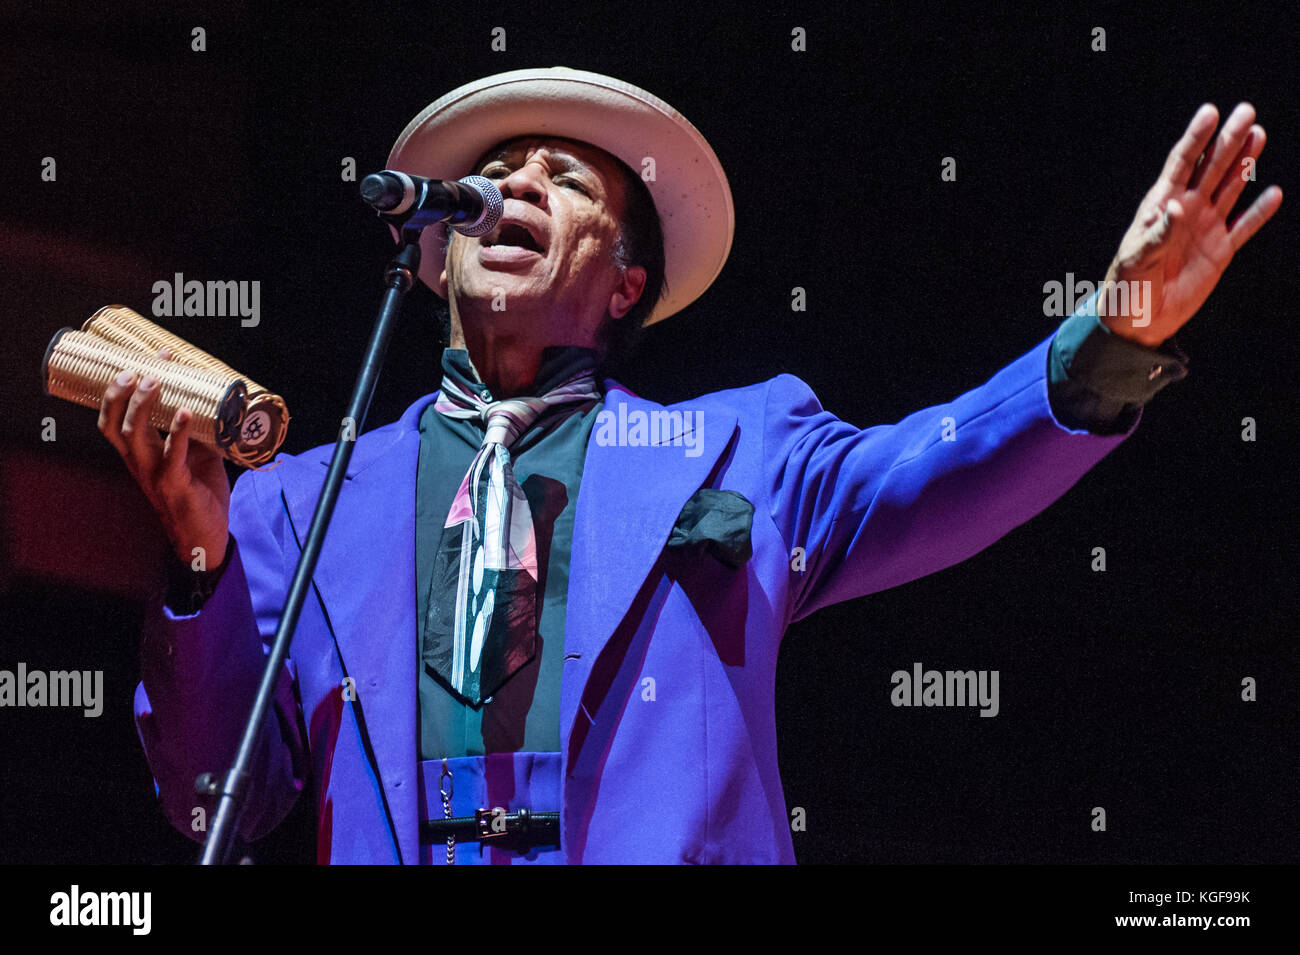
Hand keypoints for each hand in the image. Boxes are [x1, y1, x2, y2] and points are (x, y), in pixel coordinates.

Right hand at [97, 348, 230, 566]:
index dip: (122, 390)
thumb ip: (194, 430)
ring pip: (135, 437)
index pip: (116, 417)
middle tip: (136, 368)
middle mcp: (140, 462)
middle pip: (115, 424)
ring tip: (157, 381)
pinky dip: (179, 433)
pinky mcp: (175, 485)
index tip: (148, 359)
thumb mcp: (194, 453)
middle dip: (121, 393)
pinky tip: (187, 413)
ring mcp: (154, 474)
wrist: (206, 534)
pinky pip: (172, 456)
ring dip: (144, 407)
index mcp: (140, 453)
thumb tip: (208, 398)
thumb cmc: (199, 491)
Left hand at [1099, 102, 1282, 345]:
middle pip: (1211, 167)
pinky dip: (1258, 212)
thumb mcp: (1137, 260)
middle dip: (1228, 140)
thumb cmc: (1127, 287)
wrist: (1138, 320)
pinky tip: (1272, 194)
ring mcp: (1205, 228)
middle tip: (1247, 112)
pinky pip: (1243, 227)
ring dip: (1245, 164)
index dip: (1196, 138)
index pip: (1181, 164)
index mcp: (1160, 206)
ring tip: (1259, 135)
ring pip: (1229, 188)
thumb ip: (1158, 233)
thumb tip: (1177, 206)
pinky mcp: (1220, 250)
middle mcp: (1186, 210)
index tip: (1210, 111)